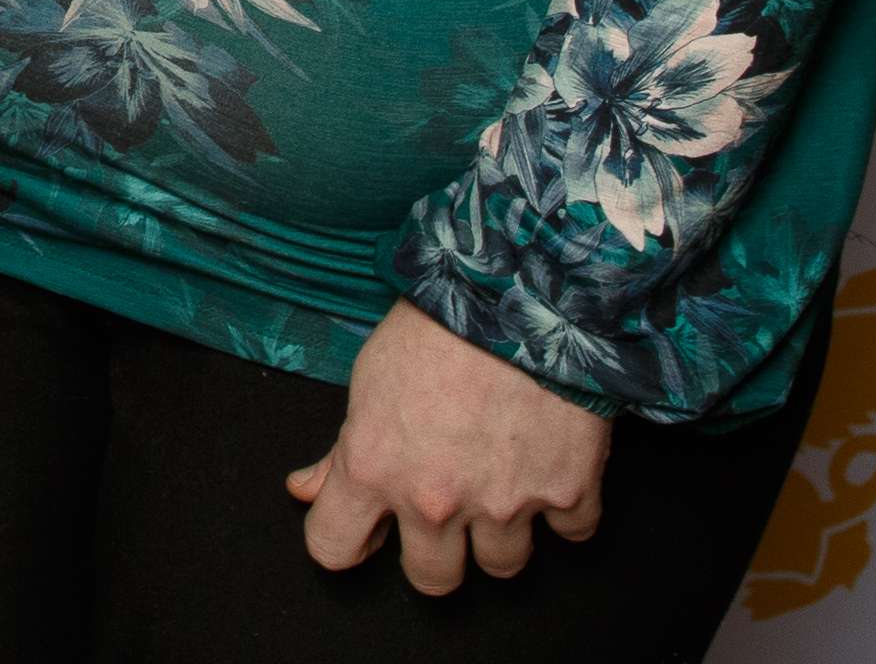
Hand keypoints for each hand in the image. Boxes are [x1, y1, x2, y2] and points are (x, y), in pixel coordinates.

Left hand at [290, 301, 607, 589]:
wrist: (520, 294)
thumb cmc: (436, 328)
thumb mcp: (366, 382)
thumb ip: (338, 452)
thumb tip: (305, 490)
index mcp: (373, 470)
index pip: (334, 549)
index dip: (345, 539)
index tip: (362, 528)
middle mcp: (436, 501)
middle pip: (432, 580)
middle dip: (434, 553)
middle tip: (443, 512)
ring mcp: (505, 505)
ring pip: (502, 567)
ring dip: (499, 536)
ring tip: (497, 485)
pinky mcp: (567, 494)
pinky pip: (570, 534)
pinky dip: (564, 510)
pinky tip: (548, 471)